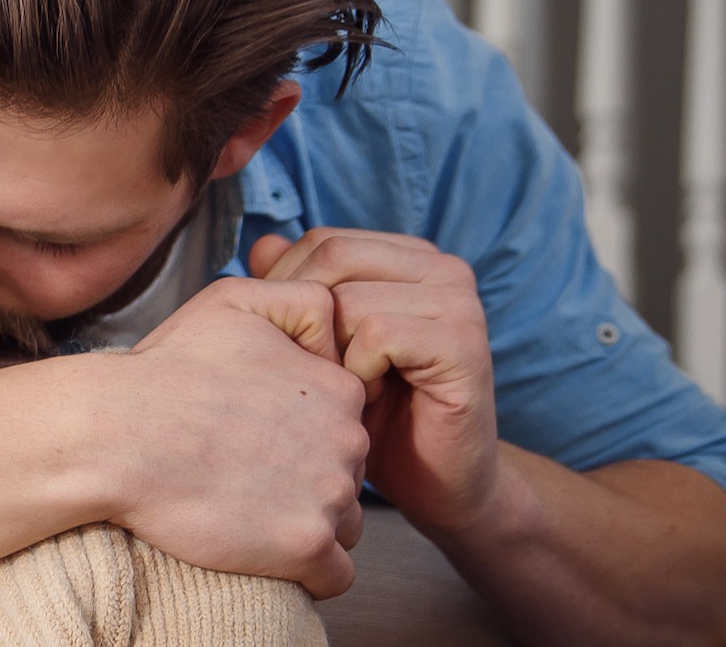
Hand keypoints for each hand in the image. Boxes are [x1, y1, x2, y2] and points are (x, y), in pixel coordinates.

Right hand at [93, 276, 370, 598]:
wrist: (119, 433)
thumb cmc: (166, 369)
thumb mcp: (236, 301)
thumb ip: (301, 302)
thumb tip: (331, 333)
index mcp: (338, 386)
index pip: (347, 424)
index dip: (307, 436)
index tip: (259, 441)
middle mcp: (348, 439)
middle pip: (349, 476)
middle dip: (310, 482)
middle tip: (247, 478)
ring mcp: (330, 494)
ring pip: (345, 526)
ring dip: (309, 526)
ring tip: (251, 516)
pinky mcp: (305, 546)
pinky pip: (335, 577)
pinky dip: (308, 574)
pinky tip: (266, 555)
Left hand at [250, 228, 503, 535]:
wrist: (437, 484)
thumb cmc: (375, 414)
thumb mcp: (324, 346)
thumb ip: (298, 291)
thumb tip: (262, 244)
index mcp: (410, 257)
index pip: (322, 241)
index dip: (286, 289)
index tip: (289, 344)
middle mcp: (443, 268)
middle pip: (332, 259)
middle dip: (303, 318)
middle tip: (314, 370)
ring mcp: (459, 303)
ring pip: (348, 299)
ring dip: (331, 353)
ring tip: (347, 388)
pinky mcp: (463, 344)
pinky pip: (377, 334)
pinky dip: (358, 372)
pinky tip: (369, 398)